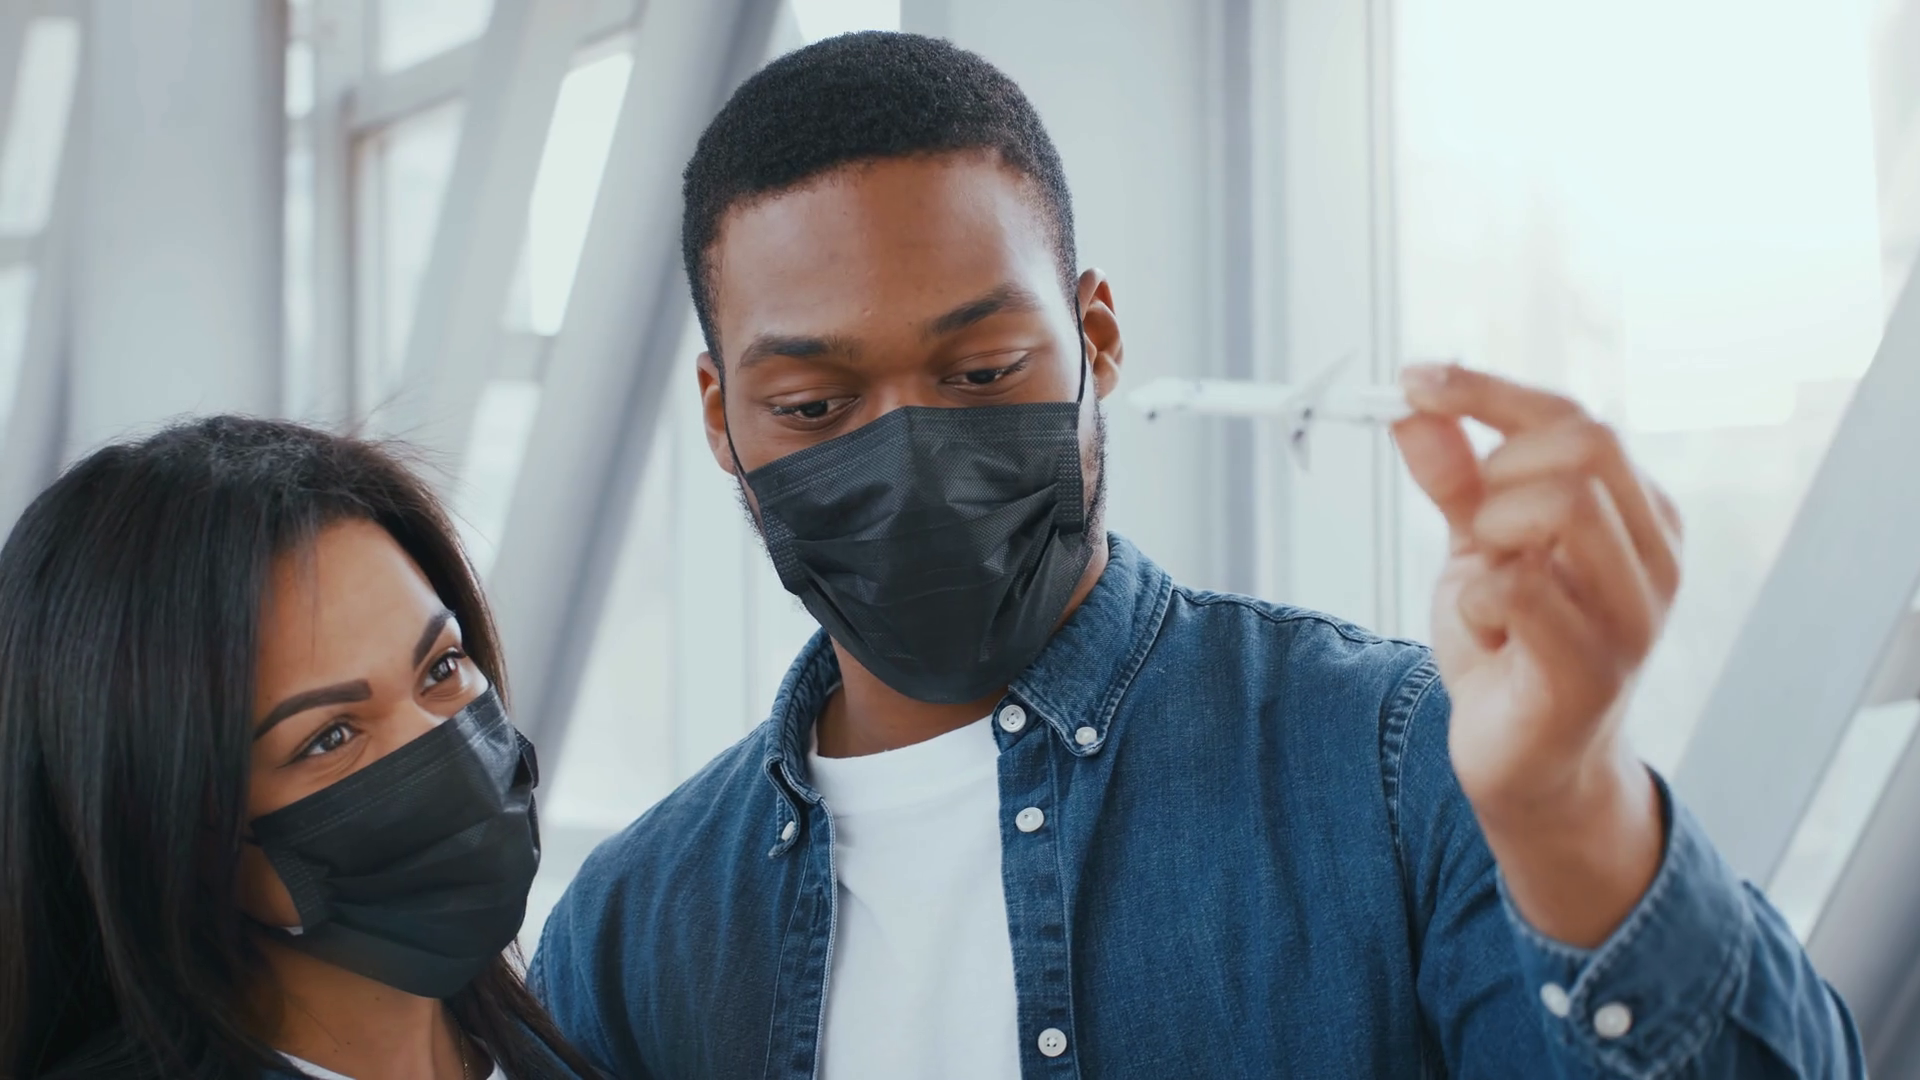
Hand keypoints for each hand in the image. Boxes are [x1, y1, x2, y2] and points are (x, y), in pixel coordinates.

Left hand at [1393, 363, 1682, 946]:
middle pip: (1586, 445)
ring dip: (1492, 531)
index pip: (1577, 417)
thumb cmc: (1510, 648)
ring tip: (1484, 581)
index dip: (1487, 390)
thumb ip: (1454, 480)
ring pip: (1564, 505)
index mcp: (1636, 514)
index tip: (1412, 381)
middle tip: (1471, 523)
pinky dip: (1474, 600)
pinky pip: (1518, 589)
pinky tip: (1485, 634)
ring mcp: (1634, 615)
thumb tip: (1413, 411)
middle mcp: (1654, 557)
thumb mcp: (1474, 548)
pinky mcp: (1593, 670)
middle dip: (1499, 466)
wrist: (1524, 765)